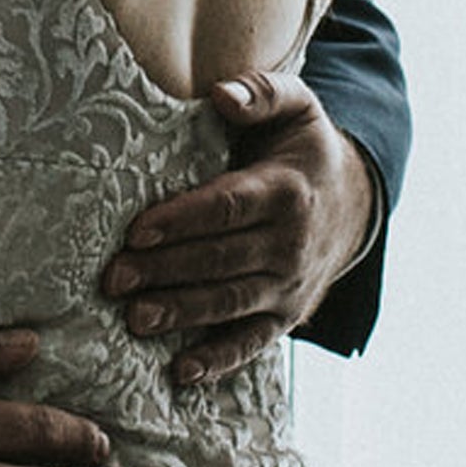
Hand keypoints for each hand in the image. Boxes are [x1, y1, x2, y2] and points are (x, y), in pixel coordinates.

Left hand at [104, 69, 378, 384]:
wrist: (353, 204)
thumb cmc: (302, 150)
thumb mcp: (296, 108)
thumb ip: (261, 93)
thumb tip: (221, 95)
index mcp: (285, 191)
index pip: (228, 208)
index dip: (182, 221)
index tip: (136, 232)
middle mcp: (290, 243)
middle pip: (221, 260)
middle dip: (165, 271)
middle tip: (113, 279)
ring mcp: (288, 286)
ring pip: (230, 303)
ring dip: (182, 314)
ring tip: (134, 320)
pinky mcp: (285, 316)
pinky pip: (252, 343)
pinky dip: (219, 361)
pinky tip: (181, 373)